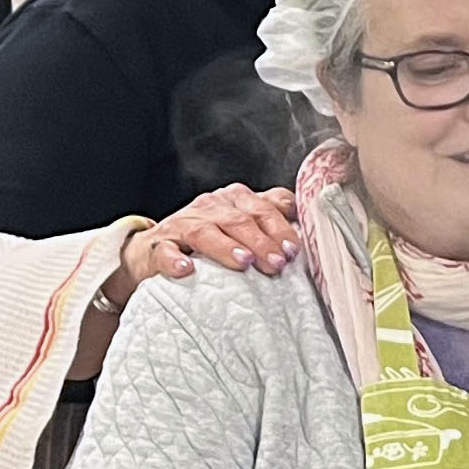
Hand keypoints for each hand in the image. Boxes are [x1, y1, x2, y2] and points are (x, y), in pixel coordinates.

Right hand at [104, 184, 300, 309]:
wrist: (155, 251)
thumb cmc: (211, 241)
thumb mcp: (244, 229)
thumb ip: (275, 227)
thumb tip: (313, 238)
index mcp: (237, 200)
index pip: (265, 205)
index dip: (282, 225)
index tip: (296, 249)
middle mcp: (211, 206)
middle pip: (241, 219)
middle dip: (262, 241)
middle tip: (278, 263)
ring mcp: (183, 223)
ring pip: (206, 230)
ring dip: (226, 247)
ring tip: (243, 262)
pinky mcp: (158, 245)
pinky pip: (165, 250)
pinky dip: (175, 259)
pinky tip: (187, 269)